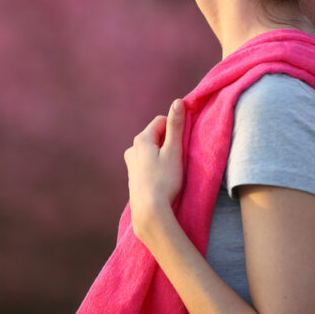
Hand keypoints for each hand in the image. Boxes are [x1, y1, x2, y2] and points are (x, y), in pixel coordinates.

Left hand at [124, 99, 184, 242]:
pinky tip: (162, 179)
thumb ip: (176, 127)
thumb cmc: (164, 180)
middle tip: (179, 157)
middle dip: (168, 142)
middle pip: (155, 136)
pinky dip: (156, 166)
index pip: (161, 122)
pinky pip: (147, 163)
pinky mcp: (133, 177)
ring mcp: (130, 164)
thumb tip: (178, 102)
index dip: (175, 128)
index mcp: (141, 139)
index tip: (183, 141)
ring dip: (162, 155)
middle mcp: (132, 149)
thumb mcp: (174, 151)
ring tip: (171, 170)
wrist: (149, 211)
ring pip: (151, 150)